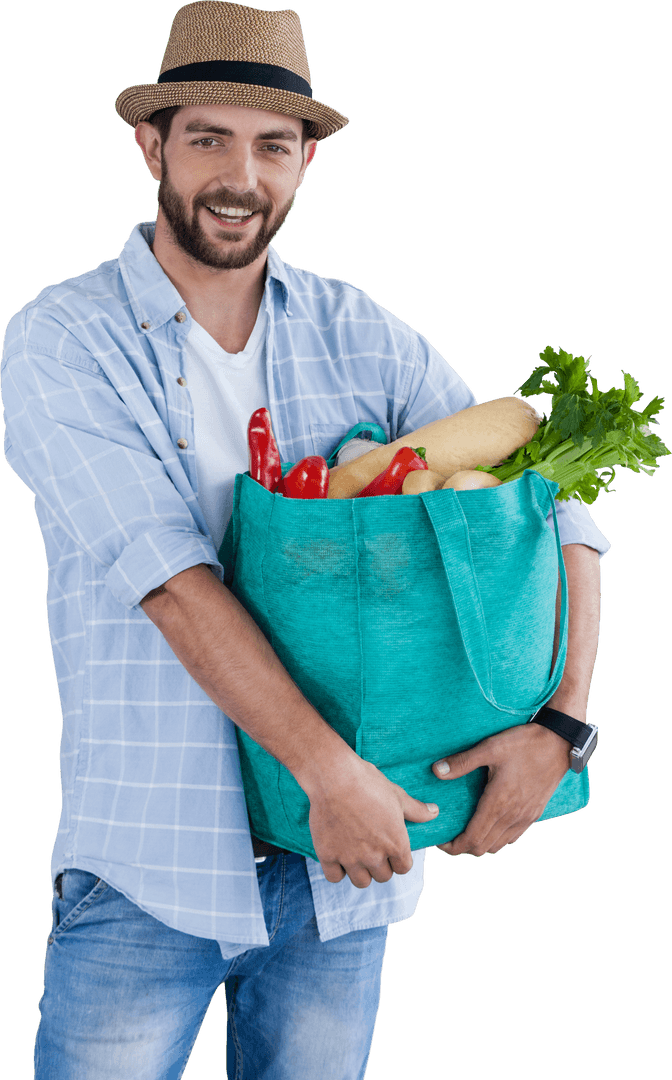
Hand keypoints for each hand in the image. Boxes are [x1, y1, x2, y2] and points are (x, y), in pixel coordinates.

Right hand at [307, 757, 438, 888]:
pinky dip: (337, 870)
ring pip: (361, 882)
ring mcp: (350, 858)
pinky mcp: (328, 855)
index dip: (399, 859)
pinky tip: (338, 856)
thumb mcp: (397, 795)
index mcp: (396, 843)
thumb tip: (435, 812)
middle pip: (383, 877)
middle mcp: (375, 856)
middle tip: (373, 849)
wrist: (335, 777)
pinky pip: (335, 877)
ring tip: (357, 856)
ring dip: (361, 872)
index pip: (403, 868)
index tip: (391, 850)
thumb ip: (417, 810)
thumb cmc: (369, 783)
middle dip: (381, 866)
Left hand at [432, 723, 571, 856]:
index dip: (454, 846)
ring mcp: (525, 818)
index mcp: (498, 804)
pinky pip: (513, 837)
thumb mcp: (490, 748)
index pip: (472, 839)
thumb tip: (436, 771)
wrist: (558, 743)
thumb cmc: (523, 744)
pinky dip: (498, 838)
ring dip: (481, 843)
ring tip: (468, 831)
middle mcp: (512, 816)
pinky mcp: (534, 814)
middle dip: (464, 847)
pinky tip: (491, 824)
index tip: (441, 842)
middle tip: (450, 836)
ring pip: (498, 845)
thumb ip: (462, 762)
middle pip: (483, 847)